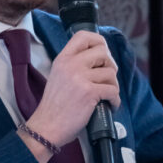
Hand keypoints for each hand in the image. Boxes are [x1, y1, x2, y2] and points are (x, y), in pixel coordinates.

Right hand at [26, 31, 119, 148]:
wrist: (47, 127)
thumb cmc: (55, 106)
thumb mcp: (58, 76)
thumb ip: (73, 65)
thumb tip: (99, 60)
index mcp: (63, 59)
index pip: (83, 36)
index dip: (98, 41)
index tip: (103, 54)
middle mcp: (71, 64)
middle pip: (103, 52)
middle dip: (110, 65)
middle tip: (107, 78)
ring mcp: (80, 78)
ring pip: (111, 72)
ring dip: (113, 85)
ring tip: (106, 95)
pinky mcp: (89, 93)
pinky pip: (113, 90)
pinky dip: (115, 100)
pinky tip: (109, 105)